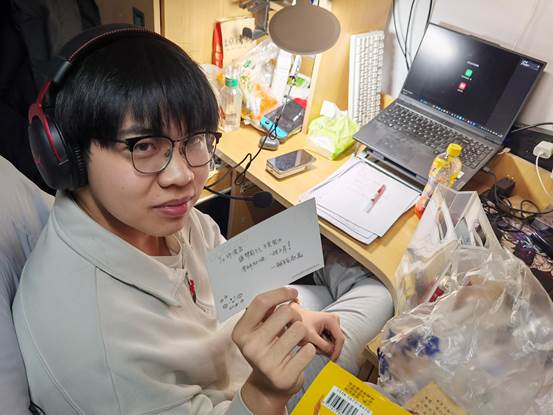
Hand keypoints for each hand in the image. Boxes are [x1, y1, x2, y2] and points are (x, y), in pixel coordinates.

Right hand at [232, 287, 315, 413]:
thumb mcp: (258, 331)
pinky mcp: (284, 376)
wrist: (267, 387)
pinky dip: (308, 349)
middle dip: (295, 315)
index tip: (292, 292)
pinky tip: (299, 355)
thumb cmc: (266, 350)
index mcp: (241, 333)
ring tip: (295, 341)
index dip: (280, 293)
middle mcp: (250, 347)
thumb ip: (266, 312)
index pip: (261, 302)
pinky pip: (309, 349)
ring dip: (302, 333)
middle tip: (292, 325)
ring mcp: (266, 363)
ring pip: (300, 329)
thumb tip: (286, 293)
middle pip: (285, 312)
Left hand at [293, 306, 343, 360]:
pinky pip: (330, 341)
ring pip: (333, 342)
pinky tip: (314, 341)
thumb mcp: (310, 337)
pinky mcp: (329, 328)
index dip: (337, 352)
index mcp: (332, 319)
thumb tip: (332, 354)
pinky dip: (323, 344)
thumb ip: (323, 346)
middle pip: (337, 341)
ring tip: (312, 343)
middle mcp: (334, 320)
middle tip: (315, 349)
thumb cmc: (300, 324)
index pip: (340, 339)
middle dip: (328, 349)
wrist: (294, 318)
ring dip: (324, 347)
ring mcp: (332, 324)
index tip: (332, 361)